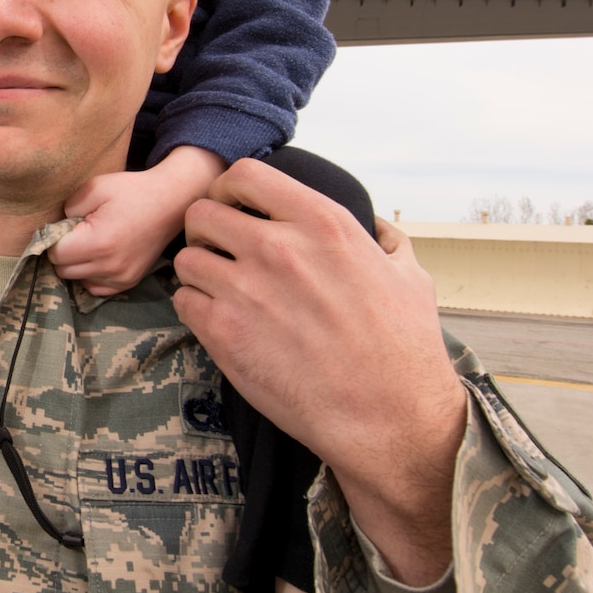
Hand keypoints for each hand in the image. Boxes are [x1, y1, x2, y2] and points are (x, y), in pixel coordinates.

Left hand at [50, 146, 225, 294]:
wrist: (170, 203)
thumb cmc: (132, 191)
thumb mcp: (95, 187)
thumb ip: (68, 207)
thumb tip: (55, 227)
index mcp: (98, 242)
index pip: (55, 253)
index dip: (53, 238)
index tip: (65, 225)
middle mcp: (109, 267)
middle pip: (63, 270)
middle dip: (63, 252)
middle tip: (77, 232)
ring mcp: (121, 278)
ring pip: (77, 280)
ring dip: (77, 264)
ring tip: (91, 242)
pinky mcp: (128, 282)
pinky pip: (95, 287)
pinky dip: (92, 274)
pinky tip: (100, 255)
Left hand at [172, 160, 467, 585]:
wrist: (388, 417)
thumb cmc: (404, 350)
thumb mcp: (410, 277)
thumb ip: (386, 239)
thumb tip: (375, 222)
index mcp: (323, 223)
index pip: (245, 174)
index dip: (230, 190)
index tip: (234, 209)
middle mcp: (279, 248)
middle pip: (202, 212)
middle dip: (205, 231)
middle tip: (218, 253)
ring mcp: (247, 289)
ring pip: (187, 258)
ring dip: (198, 273)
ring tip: (219, 292)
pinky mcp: (225, 333)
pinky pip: (183, 301)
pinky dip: (195, 308)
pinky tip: (219, 321)